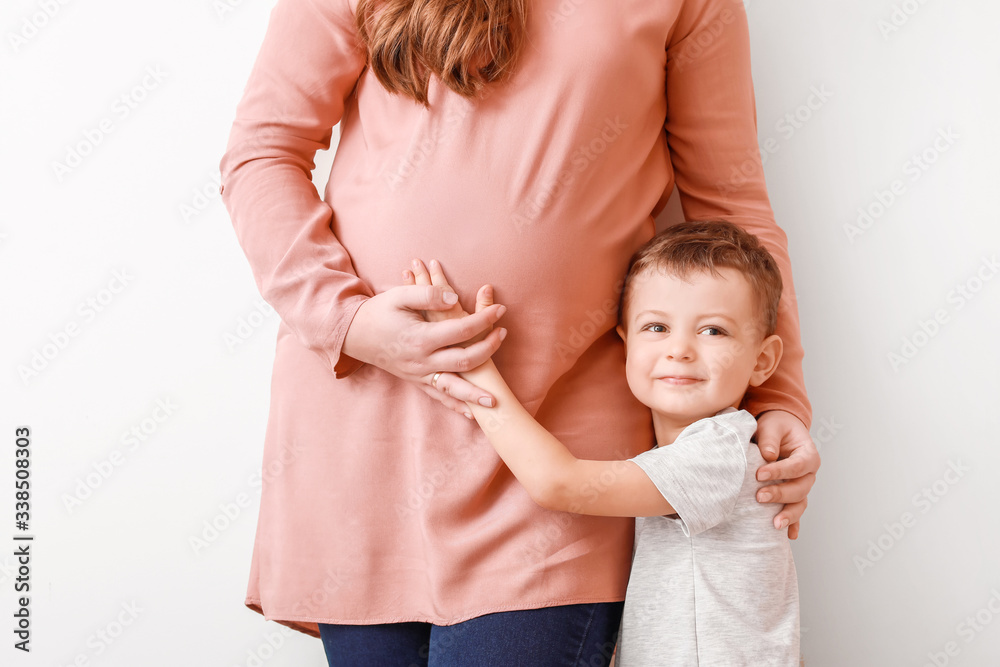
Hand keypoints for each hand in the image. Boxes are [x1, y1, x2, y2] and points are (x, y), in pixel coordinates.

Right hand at [341, 269, 507, 417]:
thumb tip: (455, 297)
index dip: (484, 319)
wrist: (353, 334)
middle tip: (504, 334)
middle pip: (464, 360)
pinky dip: (456, 406)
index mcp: (420, 338)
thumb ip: (428, 295)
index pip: (462, 330)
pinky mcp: (416, 381)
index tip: (500, 310)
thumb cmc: (378, 312)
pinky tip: (472, 414)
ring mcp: (419, 374)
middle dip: (489, 349)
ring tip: (496, 401)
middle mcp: (421, 360)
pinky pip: (438, 397)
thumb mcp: (399, 296)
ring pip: (453, 388)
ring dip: (475, 394)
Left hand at [752, 409, 820, 538]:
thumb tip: (767, 455)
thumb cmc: (777, 427)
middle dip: (780, 494)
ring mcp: (802, 486)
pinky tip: (789, 535)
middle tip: (759, 496)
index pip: (797, 466)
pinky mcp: (792, 495)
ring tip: (774, 524)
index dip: (780, 471)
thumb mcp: (772, 426)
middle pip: (800, 488)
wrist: (779, 431)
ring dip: (788, 514)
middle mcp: (808, 474)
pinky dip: (794, 524)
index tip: (759, 475)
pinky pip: (796, 512)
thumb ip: (770, 439)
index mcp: (808, 454)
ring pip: (800, 503)